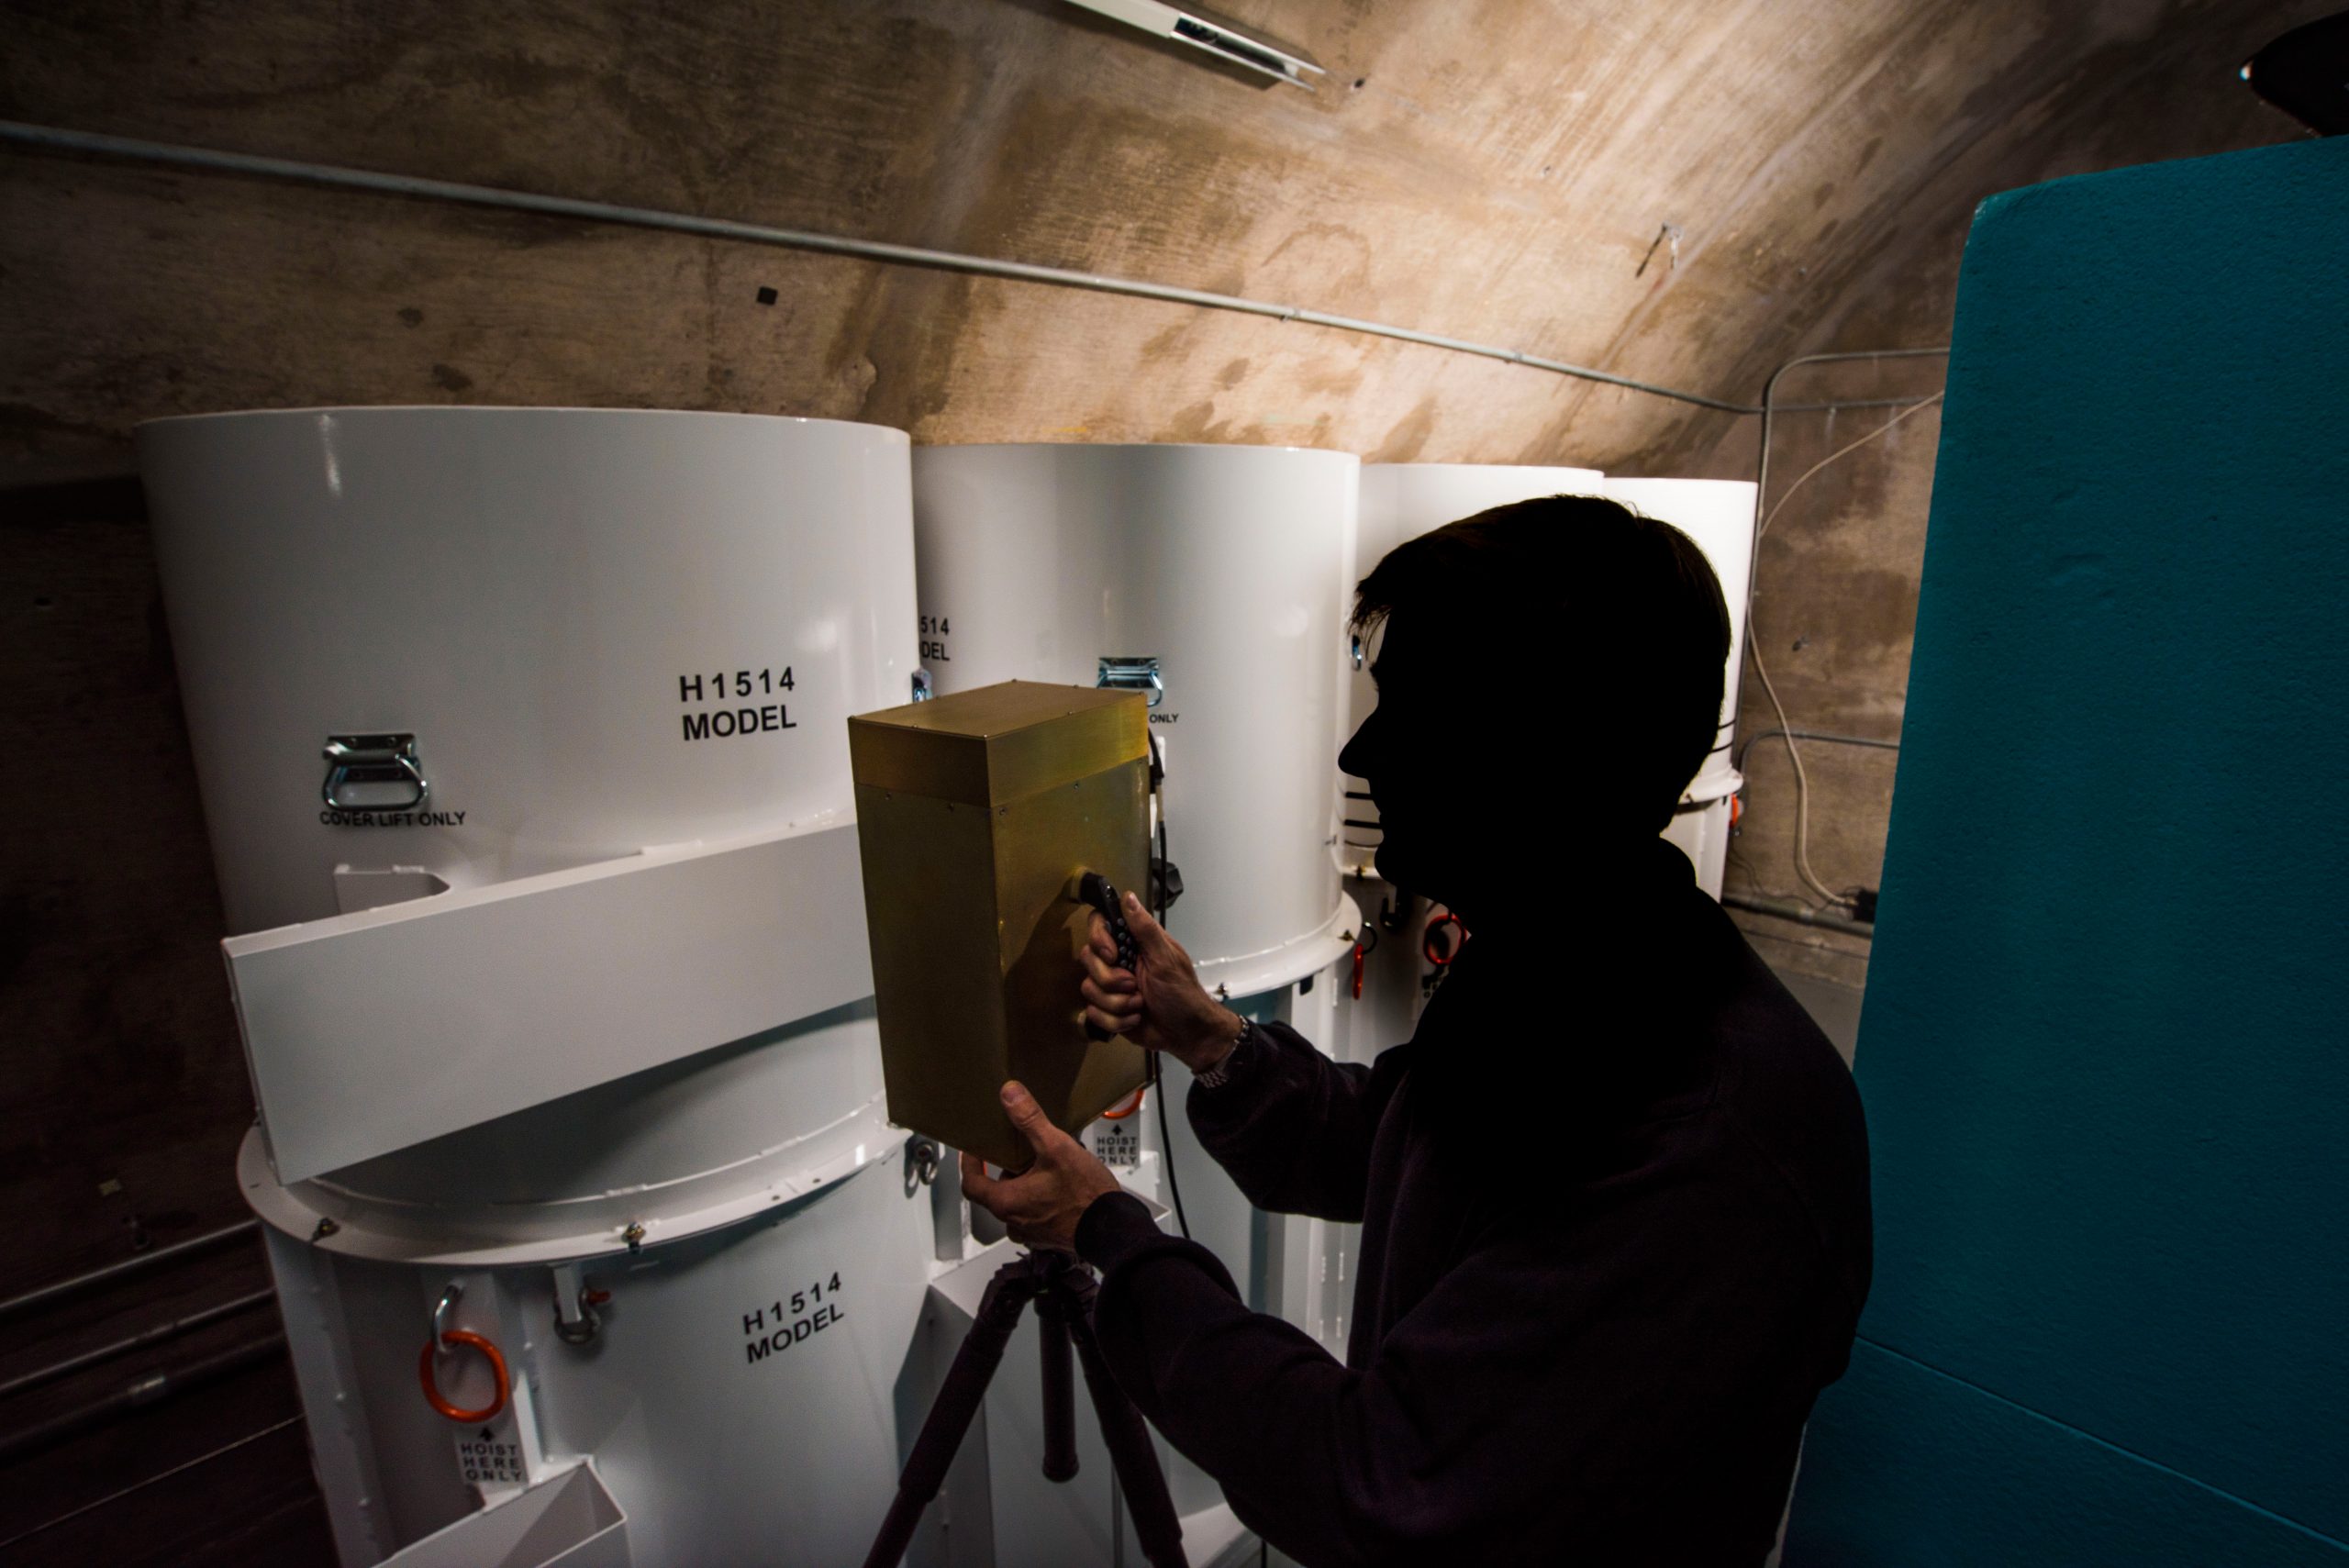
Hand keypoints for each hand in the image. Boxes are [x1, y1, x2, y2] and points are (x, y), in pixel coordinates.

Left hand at [960, 1081, 1123, 1252]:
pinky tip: (1057, 1185)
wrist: (1113, 1228)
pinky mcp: (1048, 1236)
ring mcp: (1031, 1232)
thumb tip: (1009, 1095)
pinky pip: (1033, 1213)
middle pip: (995, 1192)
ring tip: (1042, 1166)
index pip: (970, 1184)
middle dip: (1005, 1170)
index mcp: (1006, 1203)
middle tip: (1018, 1151)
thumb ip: (1030, 1120)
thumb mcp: (1056, 1148)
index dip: (969, 1164)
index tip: (974, 1150)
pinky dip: (1038, 1198)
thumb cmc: (1085, 1195)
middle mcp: (1013, 1222)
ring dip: (1023, 1185)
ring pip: (1015, 1203)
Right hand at [1081, 893, 1244, 1074]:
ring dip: (1117, 1004)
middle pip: (1088, 959)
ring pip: (1089, 989)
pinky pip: (1093, 1013)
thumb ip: (1145, 929)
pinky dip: (1116, 1020)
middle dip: (1111, 980)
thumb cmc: (1183, 994)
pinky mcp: (1107, 1010)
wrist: (1187, 1035)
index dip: (1099, 939)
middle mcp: (1119, 961)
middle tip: (1136, 987)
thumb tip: (1127, 896)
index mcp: (1134, 944)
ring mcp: (1111, 987)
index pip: (1100, 925)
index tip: (1112, 955)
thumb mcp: (1166, 960)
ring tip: (1139, 1006)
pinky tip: (1134, 1019)